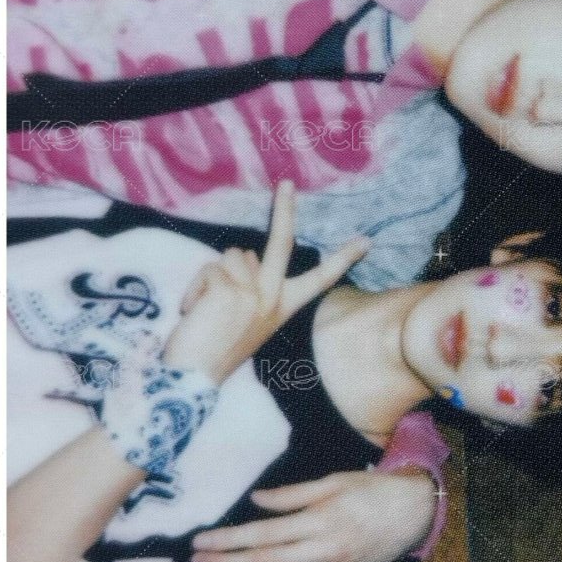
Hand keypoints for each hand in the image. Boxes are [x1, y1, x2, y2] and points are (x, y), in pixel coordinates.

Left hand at [163, 181, 369, 385]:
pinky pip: (209, 269)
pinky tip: (195, 312)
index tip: (366, 241)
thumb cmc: (218, 349)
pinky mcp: (229, 288)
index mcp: (284, 307)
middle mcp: (274, 297)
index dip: (344, 258)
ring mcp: (254, 292)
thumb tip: (246, 257)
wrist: (196, 377)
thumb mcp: (248, 318)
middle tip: (286, 183)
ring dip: (213, 276)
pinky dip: (196, 288)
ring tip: (207, 308)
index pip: (321, 279)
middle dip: (285, 209)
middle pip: (282, 242)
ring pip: (231, 256)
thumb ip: (254, 288)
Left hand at [190, 466, 437, 561]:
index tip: (201, 539)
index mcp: (321, 522)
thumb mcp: (333, 481)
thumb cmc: (372, 492)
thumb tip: (255, 501)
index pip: (262, 535)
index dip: (228, 539)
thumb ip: (293, 494)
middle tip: (196, 560)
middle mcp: (323, 553)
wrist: (413, 516)